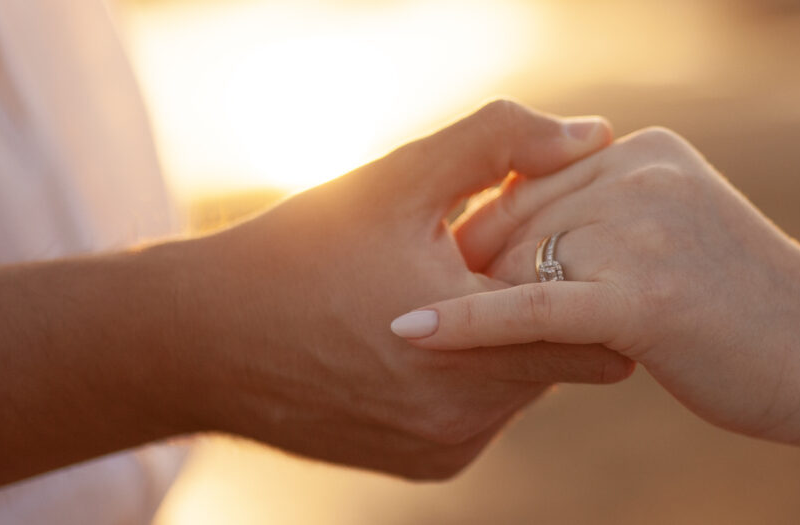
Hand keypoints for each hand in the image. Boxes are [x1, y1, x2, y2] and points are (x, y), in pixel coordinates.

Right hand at [152, 100, 634, 477]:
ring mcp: (449, 446)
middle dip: (548, 305)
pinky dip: (473, 378)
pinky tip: (425, 337)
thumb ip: (500, 144)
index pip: (596, 323)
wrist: (203, 341)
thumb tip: (589, 135)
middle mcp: (470, 412)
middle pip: (565, 354)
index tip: (566, 236)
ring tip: (456, 291)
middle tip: (501, 258)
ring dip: (509, 342)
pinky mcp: (428, 465)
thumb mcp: (398, 178)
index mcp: (477, 341)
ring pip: (525, 385)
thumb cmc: (299, 250)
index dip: (586, 270)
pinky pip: (485, 415)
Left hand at [389, 128, 799, 444]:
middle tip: (442, 317)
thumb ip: (607, 215)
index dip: (490, 243)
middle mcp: (639, 174)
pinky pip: (528, 309)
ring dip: (485, 313)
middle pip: (515, 224)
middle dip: (479, 278)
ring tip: (456, 344)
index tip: (459, 277)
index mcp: (643, 150)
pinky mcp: (640, 298)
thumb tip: (515, 227)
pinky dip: (462, 322)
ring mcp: (641, 232)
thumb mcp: (675, 232)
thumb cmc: (750, 309)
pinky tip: (410, 329)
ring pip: (519, 269)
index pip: (530, 184)